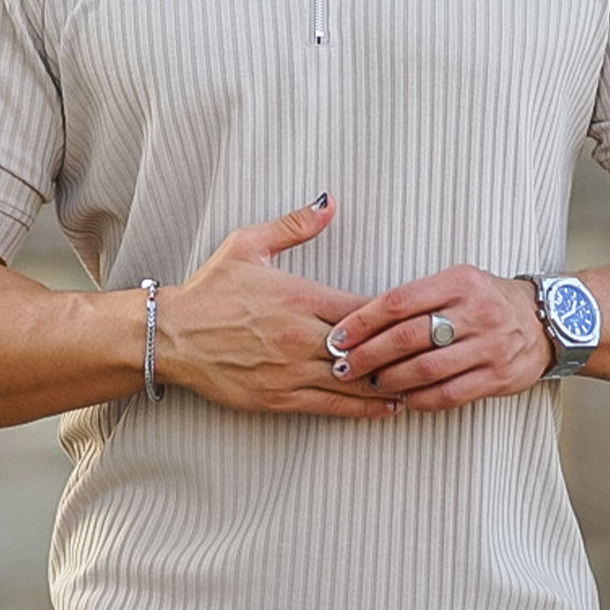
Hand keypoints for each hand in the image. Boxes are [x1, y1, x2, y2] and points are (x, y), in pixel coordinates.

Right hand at [156, 197, 401, 418]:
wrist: (172, 335)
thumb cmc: (210, 289)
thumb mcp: (248, 244)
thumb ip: (294, 226)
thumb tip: (329, 201)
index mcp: (300, 296)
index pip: (364, 308)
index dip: (397, 315)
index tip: (422, 316)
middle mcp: (301, 336)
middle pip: (369, 348)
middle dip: (403, 352)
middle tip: (438, 353)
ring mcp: (291, 370)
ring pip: (356, 382)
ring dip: (392, 383)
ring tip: (425, 383)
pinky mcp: (279, 398)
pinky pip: (332, 406)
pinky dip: (365, 408)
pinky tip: (390, 407)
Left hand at [324, 266, 551, 410]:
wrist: (546, 321)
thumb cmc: (488, 299)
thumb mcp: (458, 282)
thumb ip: (418, 298)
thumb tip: (362, 321)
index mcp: (460, 282)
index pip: (399, 301)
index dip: (363, 321)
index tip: (338, 335)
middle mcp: (476, 312)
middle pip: (409, 336)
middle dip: (369, 354)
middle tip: (344, 365)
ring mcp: (490, 346)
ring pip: (427, 368)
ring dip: (390, 379)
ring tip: (370, 382)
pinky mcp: (498, 377)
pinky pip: (450, 393)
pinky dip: (420, 399)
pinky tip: (402, 399)